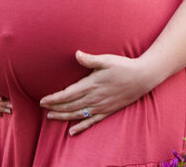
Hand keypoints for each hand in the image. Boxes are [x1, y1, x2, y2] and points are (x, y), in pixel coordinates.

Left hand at [39, 50, 155, 134]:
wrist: (143, 77)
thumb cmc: (123, 66)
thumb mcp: (106, 60)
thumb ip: (90, 59)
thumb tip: (76, 54)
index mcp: (91, 84)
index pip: (67, 94)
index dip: (54, 99)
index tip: (43, 100)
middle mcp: (94, 98)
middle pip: (69, 106)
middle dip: (55, 108)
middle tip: (43, 108)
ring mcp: (101, 106)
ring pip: (78, 115)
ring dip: (63, 117)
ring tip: (51, 117)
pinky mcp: (108, 111)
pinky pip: (91, 122)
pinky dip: (80, 127)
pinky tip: (72, 132)